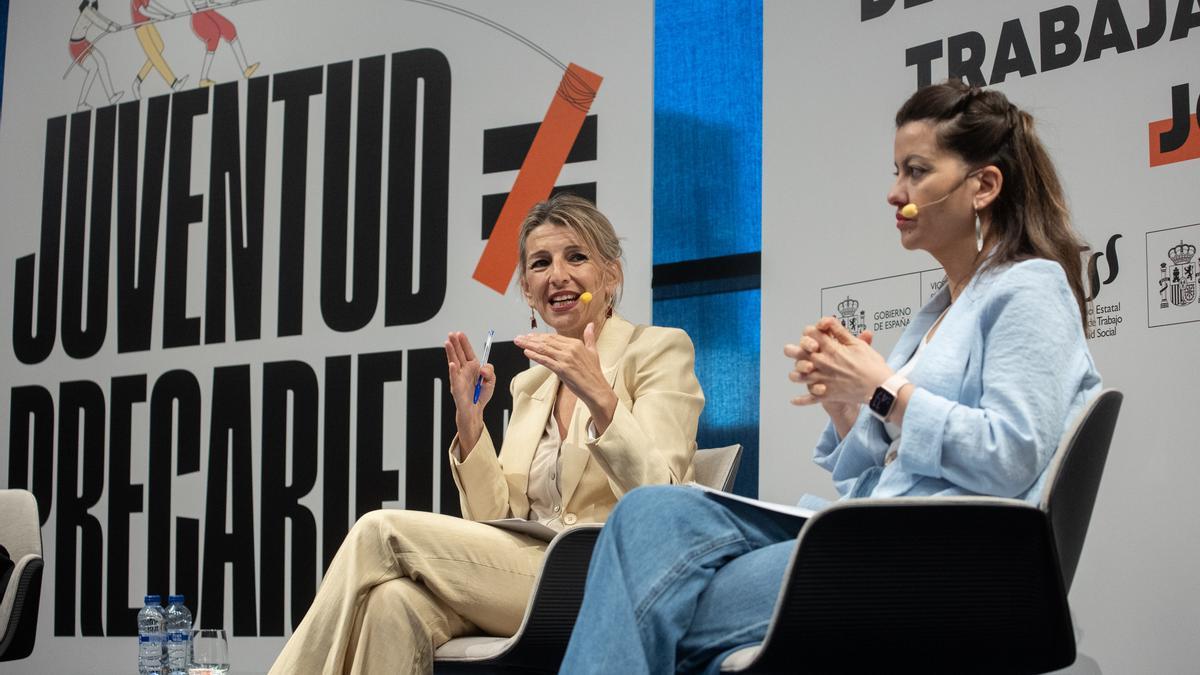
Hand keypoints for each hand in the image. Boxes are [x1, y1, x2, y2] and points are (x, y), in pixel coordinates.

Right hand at [444, 332, 494, 451]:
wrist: (476, 411)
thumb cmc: (480, 396)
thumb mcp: (492, 381)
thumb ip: (490, 371)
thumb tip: (482, 368)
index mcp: (472, 367)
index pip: (467, 352)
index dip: (464, 343)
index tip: (460, 334)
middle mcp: (464, 371)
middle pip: (459, 354)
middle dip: (455, 343)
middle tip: (451, 334)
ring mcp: (459, 378)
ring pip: (454, 362)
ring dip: (451, 352)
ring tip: (448, 343)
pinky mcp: (457, 387)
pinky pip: (454, 378)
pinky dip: (453, 371)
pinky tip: (452, 364)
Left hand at [514, 322, 617, 432]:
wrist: (596, 389)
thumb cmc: (594, 373)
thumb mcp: (593, 351)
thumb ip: (589, 337)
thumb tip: (591, 325)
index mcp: (576, 344)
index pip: (554, 337)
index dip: (540, 336)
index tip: (530, 336)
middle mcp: (570, 349)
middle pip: (546, 341)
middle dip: (530, 339)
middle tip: (519, 337)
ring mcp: (565, 359)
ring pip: (543, 349)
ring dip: (529, 345)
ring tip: (519, 342)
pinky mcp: (562, 369)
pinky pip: (545, 360)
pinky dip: (535, 356)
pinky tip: (527, 352)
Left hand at [788, 317, 891, 405]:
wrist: (881, 388)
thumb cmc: (872, 366)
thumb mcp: (857, 344)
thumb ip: (840, 331)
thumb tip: (826, 320)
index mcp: (830, 348)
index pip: (810, 334)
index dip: (809, 332)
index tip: (813, 333)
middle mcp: (822, 362)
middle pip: (797, 353)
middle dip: (792, 350)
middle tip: (790, 350)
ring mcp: (822, 379)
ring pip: (798, 376)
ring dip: (795, 374)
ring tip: (796, 373)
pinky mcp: (826, 394)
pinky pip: (808, 399)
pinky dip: (800, 400)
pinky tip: (794, 400)